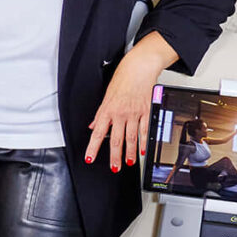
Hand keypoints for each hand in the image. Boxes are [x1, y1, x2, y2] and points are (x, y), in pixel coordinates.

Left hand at [85, 50, 168, 173]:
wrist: (138, 69)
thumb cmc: (122, 80)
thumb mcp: (106, 97)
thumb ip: (100, 114)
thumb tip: (94, 126)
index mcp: (107, 110)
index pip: (97, 133)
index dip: (93, 147)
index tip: (89, 158)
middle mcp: (120, 114)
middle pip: (116, 139)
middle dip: (115, 156)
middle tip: (115, 168)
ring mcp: (134, 114)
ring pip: (131, 138)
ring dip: (130, 153)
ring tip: (129, 163)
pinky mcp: (146, 112)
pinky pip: (144, 130)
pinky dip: (143, 142)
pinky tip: (143, 150)